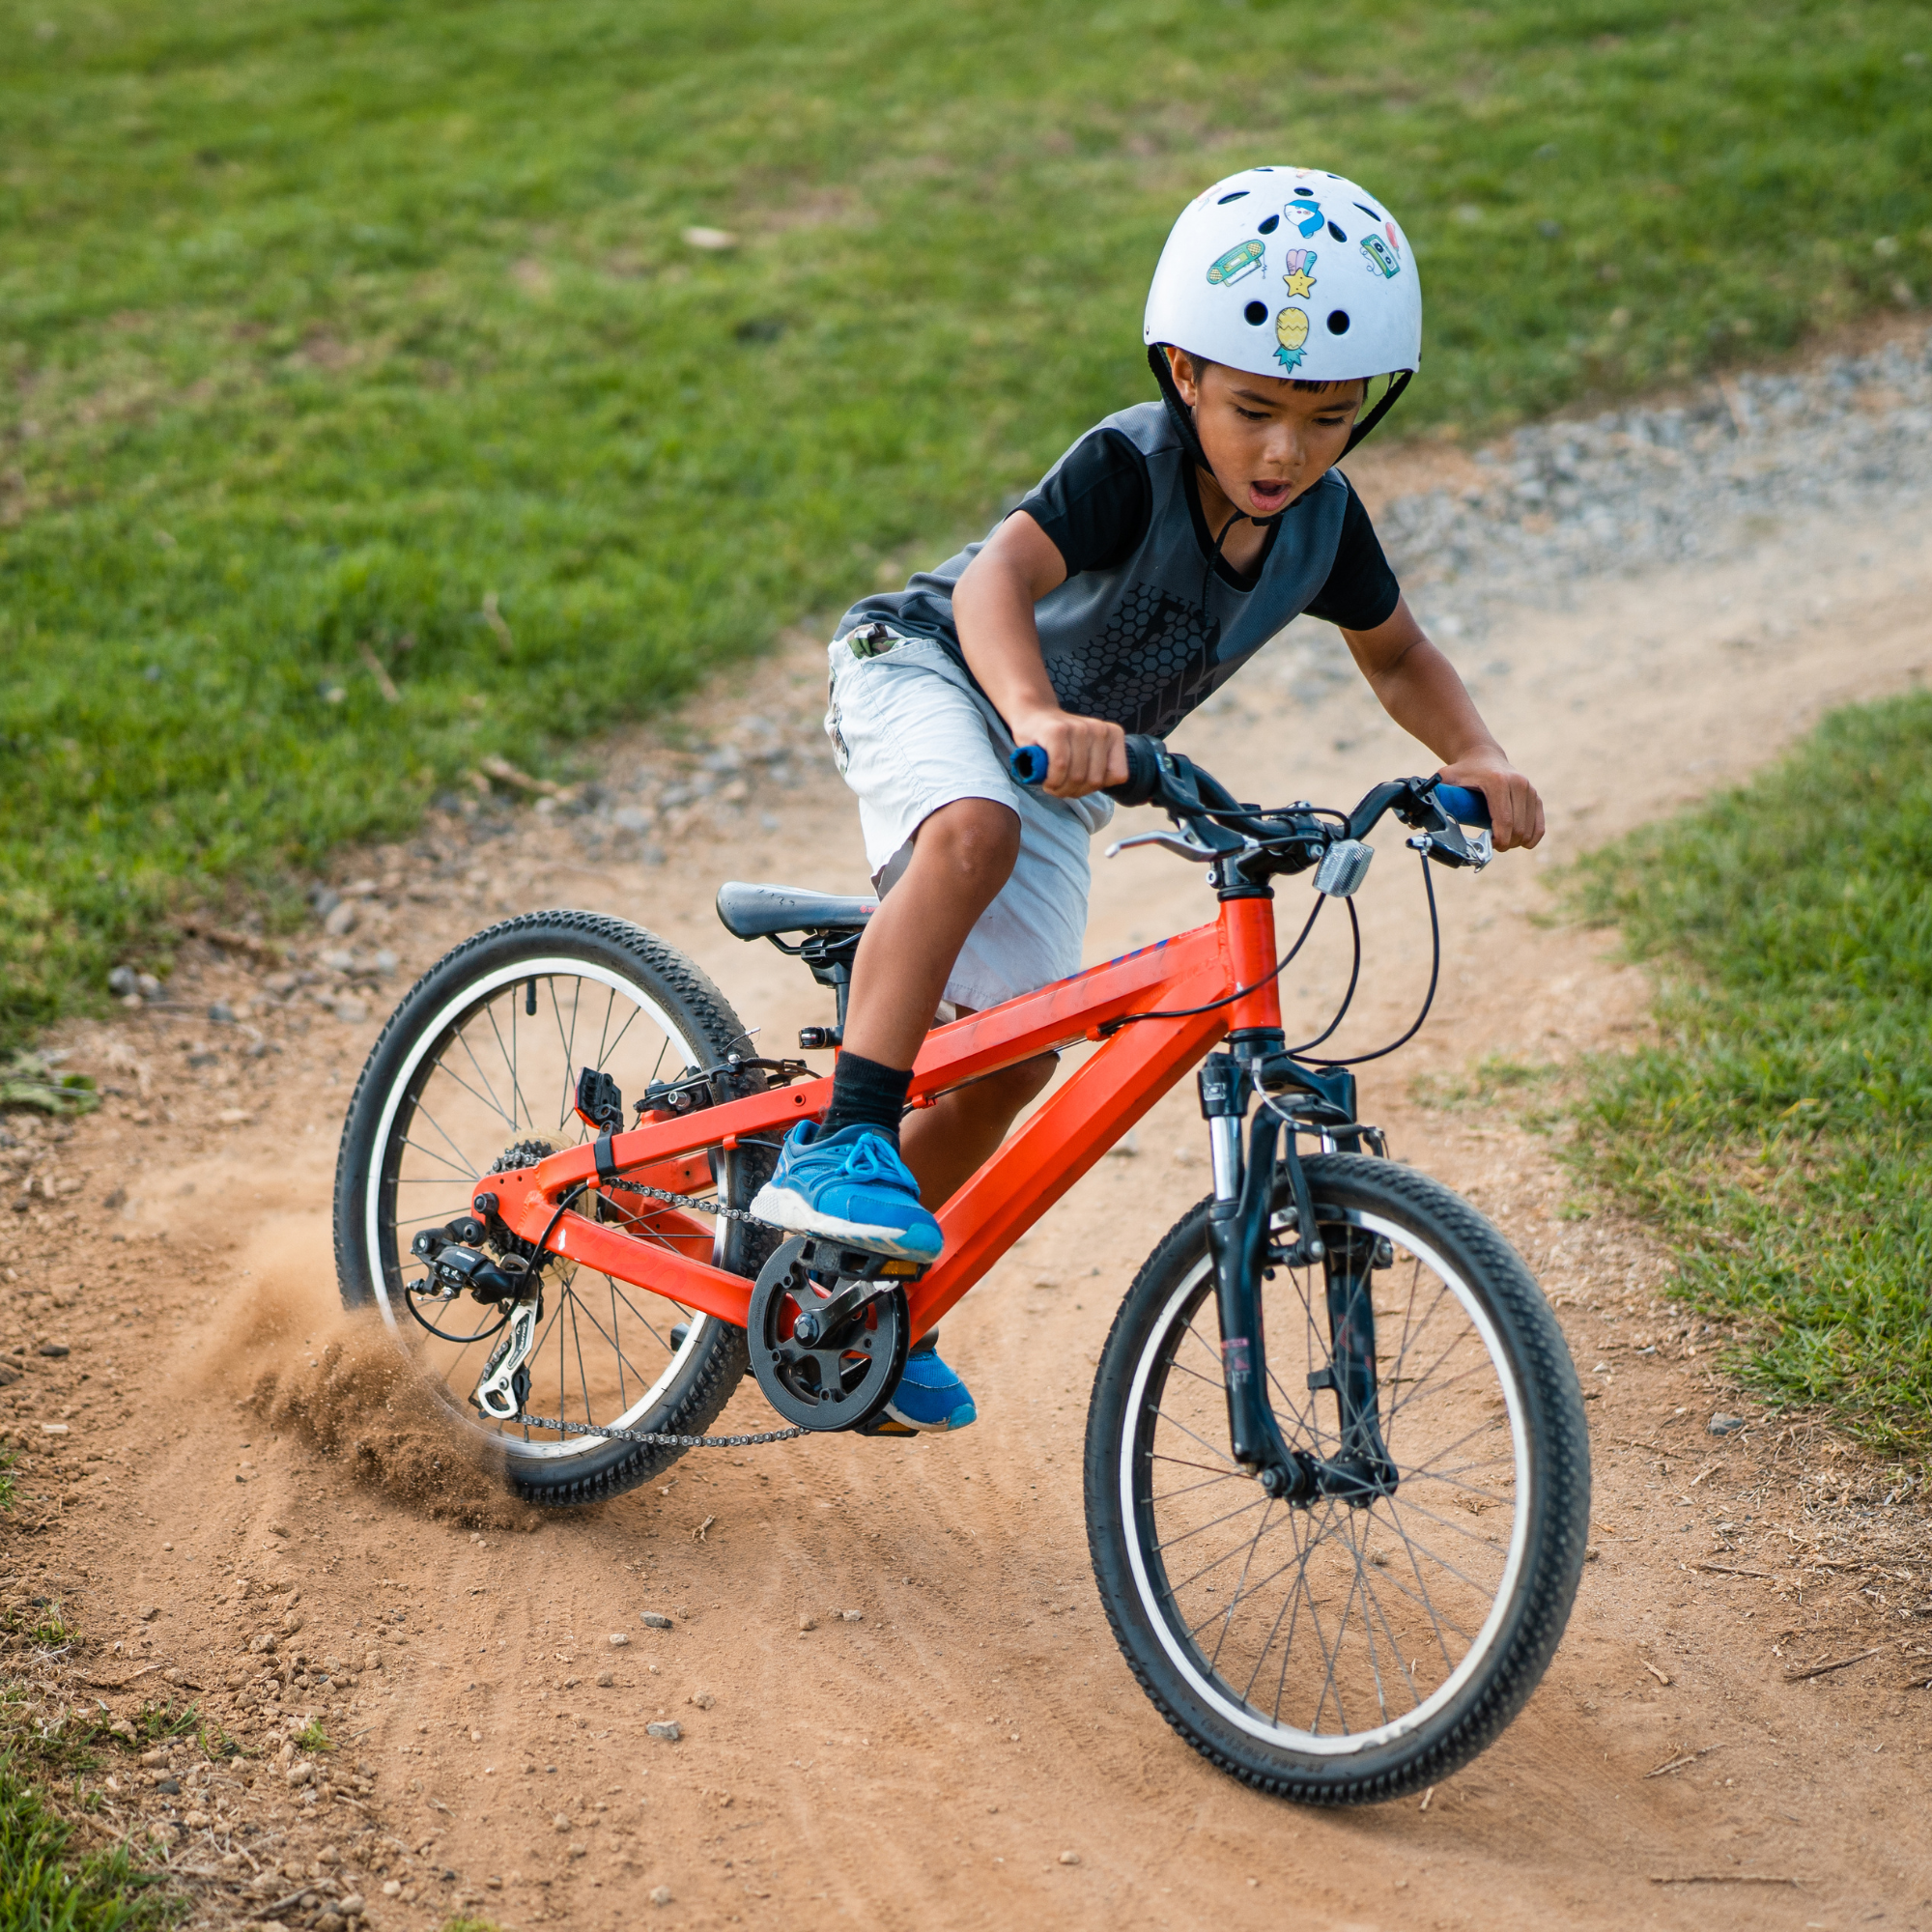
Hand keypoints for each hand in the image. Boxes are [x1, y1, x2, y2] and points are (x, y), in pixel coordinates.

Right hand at [1007, 707, 1127, 798]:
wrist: (1032, 716)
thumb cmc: (1061, 743)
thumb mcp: (1088, 753)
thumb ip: (1100, 768)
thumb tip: (1099, 785)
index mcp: (1113, 734)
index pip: (1118, 776)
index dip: (1097, 786)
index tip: (1080, 782)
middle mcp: (1099, 729)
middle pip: (1095, 780)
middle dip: (1075, 791)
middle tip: (1061, 787)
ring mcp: (1079, 728)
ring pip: (1077, 777)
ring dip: (1060, 788)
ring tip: (1052, 783)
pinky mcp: (1057, 731)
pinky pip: (1060, 768)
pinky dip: (1052, 780)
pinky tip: (1046, 780)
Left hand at [1435, 753, 1543, 850]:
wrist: (1483, 756)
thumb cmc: (1463, 771)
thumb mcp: (1445, 778)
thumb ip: (1432, 794)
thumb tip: (1412, 819)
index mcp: (1497, 782)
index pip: (1503, 820)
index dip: (1498, 839)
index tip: (1490, 845)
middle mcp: (1518, 784)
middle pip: (1517, 827)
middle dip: (1507, 843)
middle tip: (1494, 846)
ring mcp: (1529, 789)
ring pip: (1529, 828)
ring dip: (1518, 841)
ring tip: (1503, 842)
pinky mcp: (1536, 796)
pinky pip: (1540, 824)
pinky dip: (1533, 837)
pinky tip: (1523, 843)